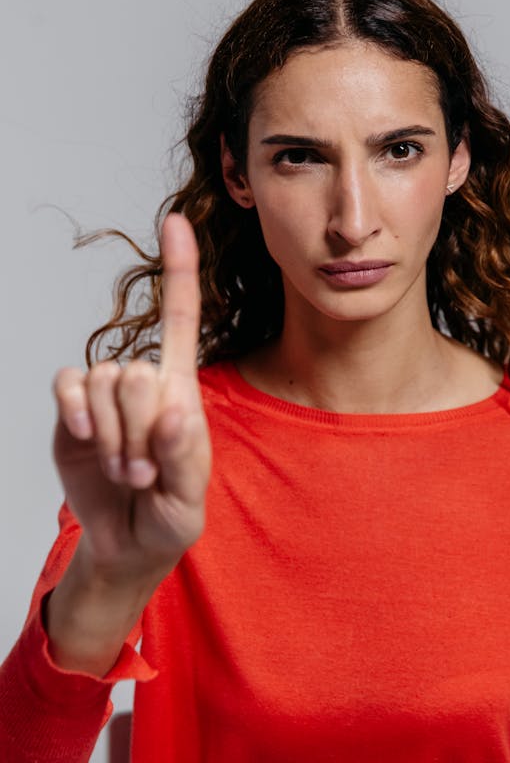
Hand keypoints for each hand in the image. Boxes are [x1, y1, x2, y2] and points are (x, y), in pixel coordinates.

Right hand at [52, 213, 211, 582]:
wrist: (127, 542)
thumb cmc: (169, 513)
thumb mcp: (189, 497)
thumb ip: (185, 456)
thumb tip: (174, 411)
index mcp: (181, 390)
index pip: (180, 320)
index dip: (179, 270)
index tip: (176, 221)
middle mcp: (141, 383)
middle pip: (137, 370)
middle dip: (140, 431)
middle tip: (147, 472)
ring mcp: (104, 397)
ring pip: (103, 382)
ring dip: (114, 438)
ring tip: (128, 472)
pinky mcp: (72, 412)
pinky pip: (67, 386)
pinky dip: (78, 411)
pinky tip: (89, 439)